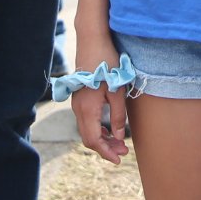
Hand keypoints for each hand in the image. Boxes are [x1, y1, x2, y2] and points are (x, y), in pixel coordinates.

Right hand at [69, 29, 129, 163]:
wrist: (92, 40)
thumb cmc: (107, 62)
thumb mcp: (118, 90)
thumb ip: (118, 115)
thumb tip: (119, 136)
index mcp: (86, 109)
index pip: (94, 140)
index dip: (106, 152)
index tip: (119, 159)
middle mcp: (78, 108)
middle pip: (88, 138)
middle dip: (105, 147)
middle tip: (123, 151)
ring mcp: (77, 103)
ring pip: (87, 129)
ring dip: (102, 138)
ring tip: (120, 142)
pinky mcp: (79, 97)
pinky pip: (86, 120)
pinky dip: (98, 128)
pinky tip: (110, 128)